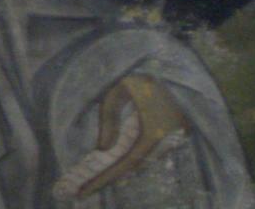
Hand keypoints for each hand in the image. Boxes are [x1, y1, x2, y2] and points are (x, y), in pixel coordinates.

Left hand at [53, 74, 188, 200]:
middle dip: (107, 179)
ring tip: (91, 182)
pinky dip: (129, 161)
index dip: (104, 180)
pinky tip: (112, 165)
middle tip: (81, 191)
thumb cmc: (141, 74)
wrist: (172, 63)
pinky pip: (147, 152)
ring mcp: (173, 138)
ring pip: (141, 161)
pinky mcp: (173, 133)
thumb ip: (109, 119)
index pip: (126, 164)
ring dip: (117, 171)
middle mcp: (166, 141)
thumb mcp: (118, 91)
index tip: (84, 192)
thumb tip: (102, 149)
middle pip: (133, 167)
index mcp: (154, 133)